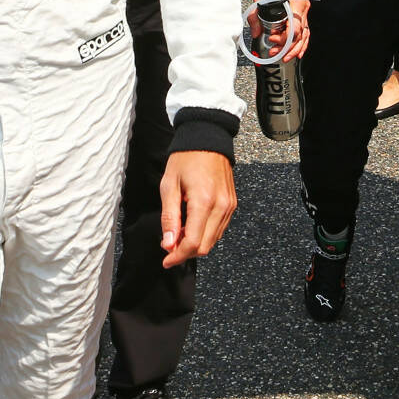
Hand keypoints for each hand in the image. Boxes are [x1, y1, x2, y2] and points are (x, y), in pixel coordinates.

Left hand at [160, 150, 235, 267]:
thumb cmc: (186, 158)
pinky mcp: (232, 204)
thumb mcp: (169, 185)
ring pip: (213, 240)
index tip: (166, 260)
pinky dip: (205, 234)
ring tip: (178, 233)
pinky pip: (219, 229)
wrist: (207, 139)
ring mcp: (229, 206)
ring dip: (195, 243)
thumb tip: (168, 244)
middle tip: (169, 246)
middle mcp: (221, 206)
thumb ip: (169, 217)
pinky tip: (192, 226)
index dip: (178, 256)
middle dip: (185, 252)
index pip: (193, 242)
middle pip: (204, 246)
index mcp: (204, 202)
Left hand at [247, 0, 310, 61]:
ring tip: (284, 57)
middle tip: (275, 53)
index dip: (285, 38)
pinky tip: (298, 52)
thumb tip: (256, 33)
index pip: (295, 28)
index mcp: (295, 4)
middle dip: (288, 47)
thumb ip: (256, 15)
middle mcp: (302, 10)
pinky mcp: (302, 13)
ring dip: (295, 48)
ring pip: (304, 35)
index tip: (273, 40)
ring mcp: (304, 12)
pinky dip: (302, 43)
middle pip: (300, 35)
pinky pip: (305, 31)